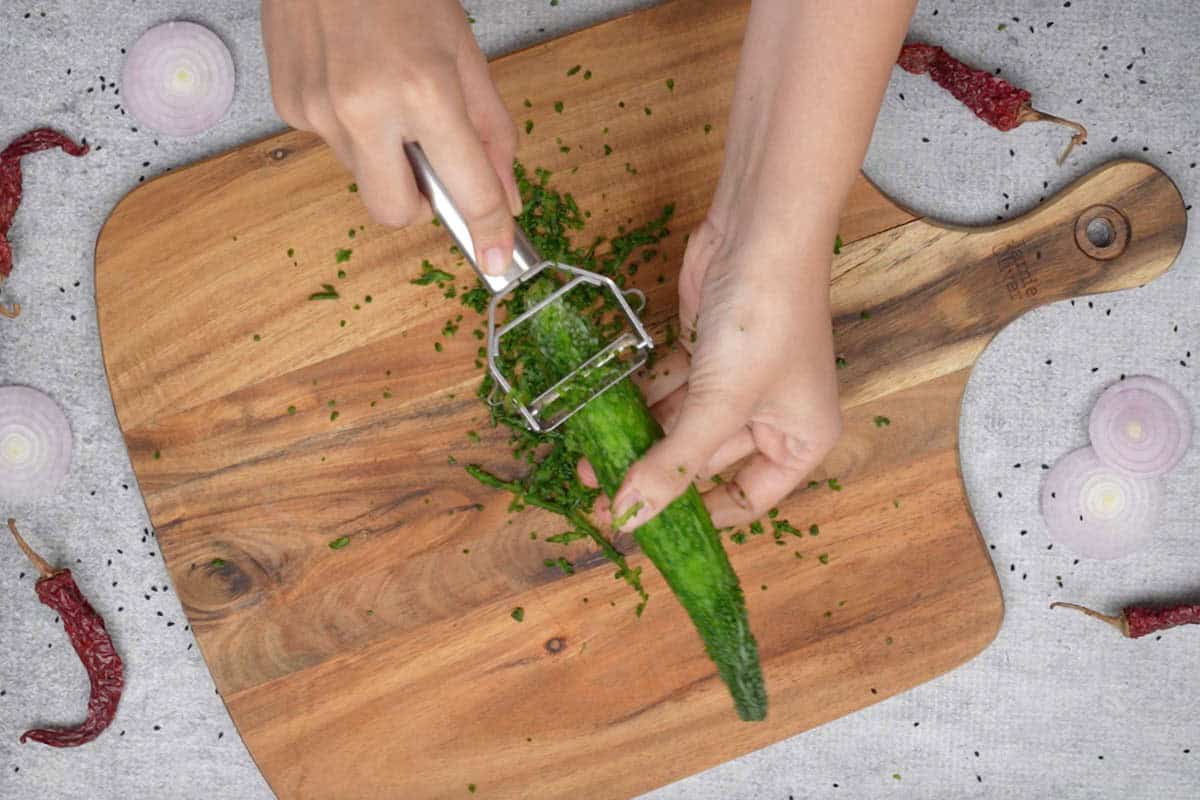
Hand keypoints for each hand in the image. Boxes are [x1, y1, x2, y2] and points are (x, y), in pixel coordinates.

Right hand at [261, 0, 520, 273]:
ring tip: (387, 92)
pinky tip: (354, 80)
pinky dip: (355, 128)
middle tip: (433, 164)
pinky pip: (334, 145)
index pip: (464, 188)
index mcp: (421, 88)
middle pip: (396, 214)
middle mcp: (361, 108)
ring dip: (385, 155)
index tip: (498, 258)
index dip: (487, 229)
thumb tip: (507, 195)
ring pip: (364, 177)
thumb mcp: (464, 50)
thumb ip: (490, 130)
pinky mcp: (287, 105)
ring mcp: (315, 110)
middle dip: (421, 203)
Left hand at [586, 217, 841, 530]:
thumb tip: (631, 518)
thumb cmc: (765, 320)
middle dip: (653, 477)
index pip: (749, 500)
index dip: (700, 518)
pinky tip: (600, 418)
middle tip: (600, 497)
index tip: (649, 532)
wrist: (759, 228)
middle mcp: (771, 415)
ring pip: (679, 427)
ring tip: (587, 463)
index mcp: (800, 440)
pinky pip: (668, 390)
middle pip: (705, 464)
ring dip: (637, 441)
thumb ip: (675, 463)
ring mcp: (736, 382)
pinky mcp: (705, 351)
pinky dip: (638, 403)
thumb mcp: (721, 403)